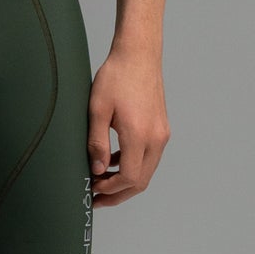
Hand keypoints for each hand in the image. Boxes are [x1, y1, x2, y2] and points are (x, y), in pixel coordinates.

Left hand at [87, 45, 169, 205]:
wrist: (139, 54)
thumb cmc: (116, 76)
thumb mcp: (97, 109)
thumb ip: (97, 143)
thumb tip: (97, 170)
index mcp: (139, 134)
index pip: (130, 178)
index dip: (111, 190)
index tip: (93, 190)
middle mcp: (156, 138)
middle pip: (141, 181)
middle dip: (118, 194)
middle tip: (97, 199)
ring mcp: (161, 133)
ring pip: (147, 171)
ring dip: (125, 181)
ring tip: (102, 183)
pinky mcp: (161, 128)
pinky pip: (149, 157)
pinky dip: (133, 166)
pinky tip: (114, 163)